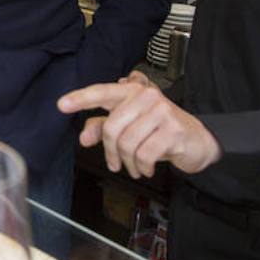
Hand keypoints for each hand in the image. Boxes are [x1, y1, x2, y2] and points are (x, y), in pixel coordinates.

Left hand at [58, 71, 220, 178]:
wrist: (197, 140)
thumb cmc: (159, 130)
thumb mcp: (130, 126)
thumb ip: (103, 128)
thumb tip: (84, 137)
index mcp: (132, 91)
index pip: (102, 92)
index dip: (81, 98)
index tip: (62, 104)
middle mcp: (147, 97)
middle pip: (112, 127)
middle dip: (110, 151)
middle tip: (114, 162)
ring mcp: (162, 112)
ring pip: (127, 144)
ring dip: (127, 162)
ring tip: (134, 166)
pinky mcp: (173, 131)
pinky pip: (144, 155)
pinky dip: (142, 167)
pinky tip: (146, 168)